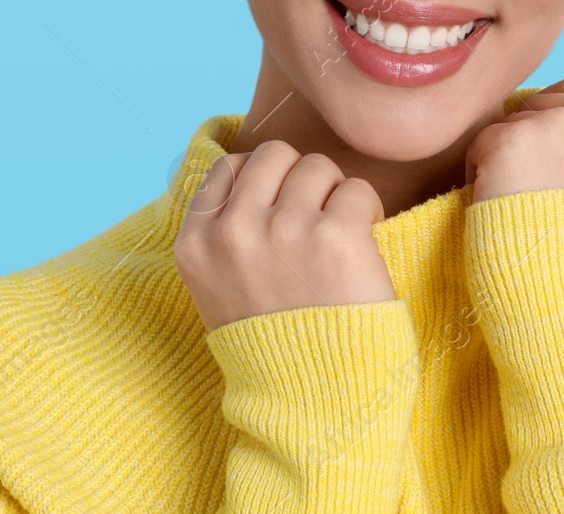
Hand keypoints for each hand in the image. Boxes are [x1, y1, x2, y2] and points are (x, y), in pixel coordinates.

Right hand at [173, 141, 398, 331]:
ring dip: (335, 195)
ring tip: (339, 239)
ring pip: (317, 166)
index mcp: (196, 245)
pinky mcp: (335, 235)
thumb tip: (246, 173)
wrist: (312, 408)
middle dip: (300, 179)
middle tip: (316, 218)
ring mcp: (283, 231)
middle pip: (274, 154)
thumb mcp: (220, 292)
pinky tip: (363, 247)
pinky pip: (357, 190)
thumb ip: (225, 236)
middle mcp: (233, 232)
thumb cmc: (274, 352)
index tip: (281, 207)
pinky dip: (367, 211)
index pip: (227, 167)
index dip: (263, 180)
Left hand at [464, 73, 563, 205]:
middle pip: (542, 102)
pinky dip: (480, 172)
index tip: (557, 165)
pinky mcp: (512, 138)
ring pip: (511, 121)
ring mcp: (557, 123)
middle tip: (539, 192)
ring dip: (507, 154)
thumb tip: (559, 117)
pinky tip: (501, 204)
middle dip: (532, 138)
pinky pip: (482, 142)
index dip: (559, 124)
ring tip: (524, 202)